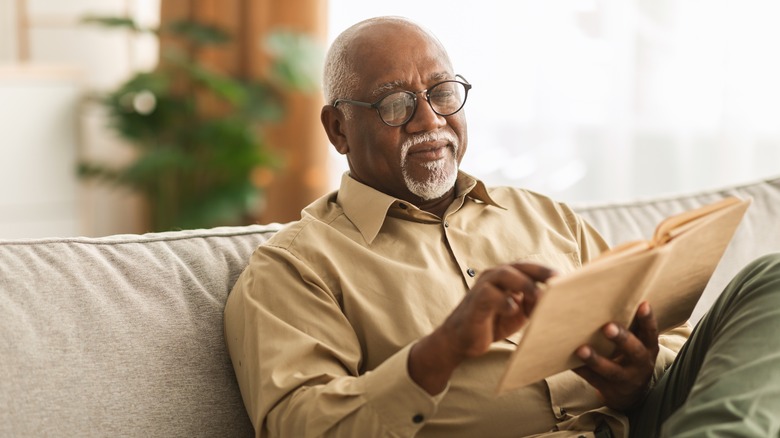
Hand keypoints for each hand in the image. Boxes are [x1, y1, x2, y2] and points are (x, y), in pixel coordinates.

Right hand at [409, 262, 554, 393]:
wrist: (461, 339)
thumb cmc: (492, 322)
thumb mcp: (519, 312)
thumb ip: (534, 303)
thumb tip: (557, 300)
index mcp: (507, 276)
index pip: (530, 267)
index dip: (548, 271)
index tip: (568, 279)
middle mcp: (494, 276)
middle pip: (520, 266)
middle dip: (541, 273)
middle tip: (559, 282)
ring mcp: (483, 286)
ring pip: (505, 275)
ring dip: (525, 285)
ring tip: (539, 298)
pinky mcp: (475, 301)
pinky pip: (490, 295)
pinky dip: (504, 301)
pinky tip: (513, 311)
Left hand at [573, 302, 659, 410]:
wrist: (629, 394)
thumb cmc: (629, 356)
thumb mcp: (637, 343)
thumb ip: (629, 325)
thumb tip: (606, 295)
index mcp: (648, 348)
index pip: (651, 332)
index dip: (647, 319)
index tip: (643, 304)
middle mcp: (641, 364)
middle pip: (634, 351)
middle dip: (621, 339)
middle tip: (607, 327)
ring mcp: (626, 379)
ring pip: (611, 370)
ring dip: (596, 359)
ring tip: (581, 349)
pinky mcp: (609, 390)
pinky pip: (593, 380)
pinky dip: (581, 370)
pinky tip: (569, 361)